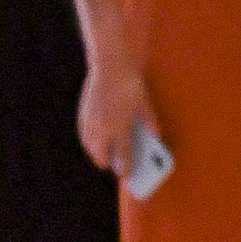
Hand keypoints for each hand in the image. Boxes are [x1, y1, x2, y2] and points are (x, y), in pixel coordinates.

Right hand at [77, 58, 153, 179]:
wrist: (110, 65)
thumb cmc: (130, 84)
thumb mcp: (145, 103)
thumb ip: (150, 121)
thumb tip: (156, 136)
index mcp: (120, 126)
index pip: (123, 155)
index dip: (125, 168)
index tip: (127, 175)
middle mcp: (103, 127)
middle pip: (101, 155)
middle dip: (108, 163)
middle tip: (115, 166)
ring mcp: (91, 121)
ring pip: (90, 146)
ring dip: (97, 154)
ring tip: (104, 156)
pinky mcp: (84, 114)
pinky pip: (84, 135)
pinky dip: (89, 142)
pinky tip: (94, 142)